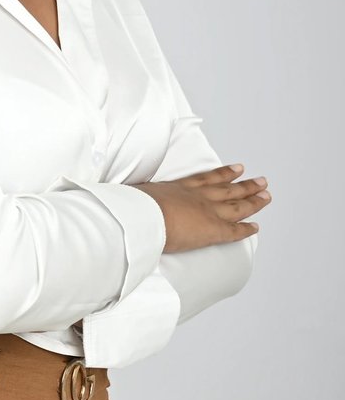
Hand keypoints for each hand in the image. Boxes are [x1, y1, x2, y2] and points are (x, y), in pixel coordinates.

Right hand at [134, 164, 267, 252]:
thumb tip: (134, 196)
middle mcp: (199, 197)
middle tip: (261, 182)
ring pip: (237, 206)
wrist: (143, 216)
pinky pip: (235, 231)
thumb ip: (144, 194)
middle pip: (229, 190)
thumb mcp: (139, 192)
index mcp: (181, 187)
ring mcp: (209, 212)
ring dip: (253, 201)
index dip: (224, 173)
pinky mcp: (214, 230)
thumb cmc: (137, 205)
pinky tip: (255, 227)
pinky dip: (246, 229)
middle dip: (246, 186)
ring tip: (266, 196)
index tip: (237, 169)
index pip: (208, 178)